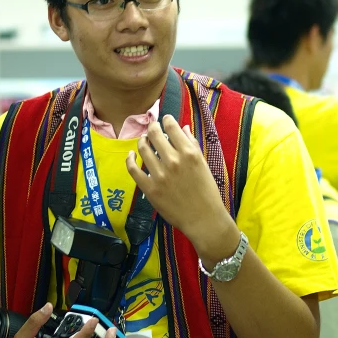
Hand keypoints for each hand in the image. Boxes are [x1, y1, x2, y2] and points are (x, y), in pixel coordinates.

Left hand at [126, 116, 237, 257]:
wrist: (203, 218)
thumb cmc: (207, 191)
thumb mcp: (203, 165)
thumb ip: (192, 145)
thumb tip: (183, 128)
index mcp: (189, 153)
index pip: (172, 127)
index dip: (166, 120)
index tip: (165, 120)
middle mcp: (173, 161)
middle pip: (154, 134)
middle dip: (152, 127)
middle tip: (152, 128)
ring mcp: (160, 175)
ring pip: (143, 149)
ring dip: (142, 141)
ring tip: (144, 140)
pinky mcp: (150, 188)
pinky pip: (133, 169)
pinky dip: (130, 159)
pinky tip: (131, 155)